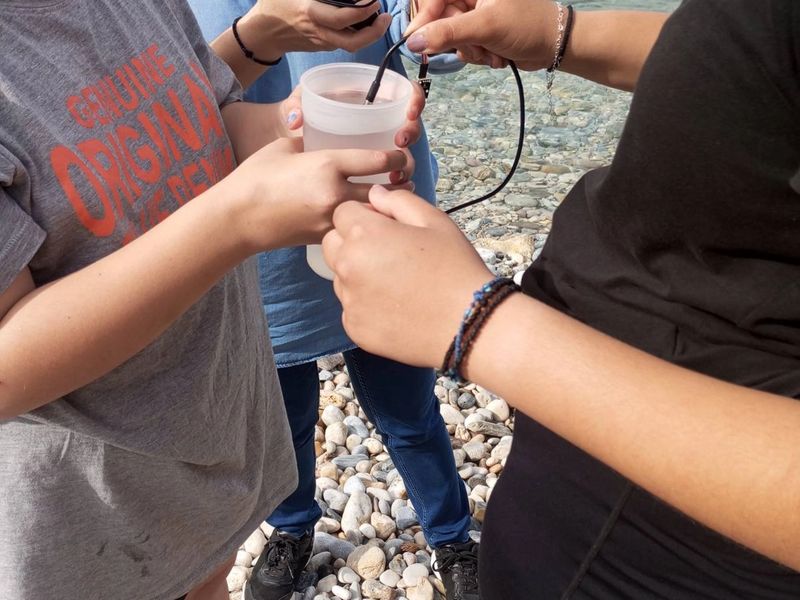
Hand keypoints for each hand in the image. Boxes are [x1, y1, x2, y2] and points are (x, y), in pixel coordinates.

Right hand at [229, 139, 410, 251]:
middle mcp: (335, 194)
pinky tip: (373, 218)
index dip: (397, 158)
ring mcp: (331, 219)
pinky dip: (368, 223)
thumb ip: (311, 143)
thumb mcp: (285, 148)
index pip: (378, 161)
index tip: (401, 155)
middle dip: (401, 184)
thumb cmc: (256, 177)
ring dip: (388, 207)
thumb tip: (326, 140)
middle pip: (386, 191)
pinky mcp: (325, 237)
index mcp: (328, 165)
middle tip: (407, 179)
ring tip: (396, 200)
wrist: (237, 217)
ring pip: (375, 215)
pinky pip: (356, 229)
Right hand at [254, 0, 391, 53]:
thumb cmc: (275, 4)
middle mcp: (319, 31)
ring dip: (370, 35)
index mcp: (310, 13)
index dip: (362, 12)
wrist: (264, 33)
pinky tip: (366, 22)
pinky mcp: (324, 45)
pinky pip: (345, 42)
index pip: (341, 18)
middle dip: (374, 32)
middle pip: (353, 42)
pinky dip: (359, 34)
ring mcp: (322, 42)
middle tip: (386, 16)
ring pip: (352, 45)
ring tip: (381, 19)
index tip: (374, 1)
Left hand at [280, 82, 423, 184]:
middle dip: (411, 134)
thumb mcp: (297, 104)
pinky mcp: (375, 172)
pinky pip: (392, 178)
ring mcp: (379, 148)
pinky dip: (394, 187)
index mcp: (370, 99)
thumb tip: (296, 119)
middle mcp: (380, 123)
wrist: (288, 140)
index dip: (415, 99)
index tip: (409, 112)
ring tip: (396, 174)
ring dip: (406, 165)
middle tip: (400, 141)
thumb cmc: (298, 117)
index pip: (404, 93)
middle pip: (410, 127)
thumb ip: (295, 106)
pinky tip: (387, 194)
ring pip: (405, 157)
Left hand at [322, 186, 491, 366]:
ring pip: (340, 277)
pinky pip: (351, 307)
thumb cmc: (455, 267)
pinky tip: (397, 306)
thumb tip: (374, 195)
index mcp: (364, 234)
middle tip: (389, 253)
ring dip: (358, 273)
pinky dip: (367, 304)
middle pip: (332, 244)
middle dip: (352, 242)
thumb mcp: (434, 221)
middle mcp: (347, 266)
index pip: (342, 213)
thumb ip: (398, 201)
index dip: (364, 215)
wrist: (468, 323)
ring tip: (397, 283)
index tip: (388, 227)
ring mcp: (349, 300)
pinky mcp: (354, 327)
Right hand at [406, 0, 560, 69]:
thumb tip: (414, 41)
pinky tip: (497, 55)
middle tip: (478, 47)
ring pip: (454, 38)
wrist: (555, 45)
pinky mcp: (482, 31)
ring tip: (493, 52)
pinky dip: (479, 56)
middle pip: (443, 20)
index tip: (414, 41)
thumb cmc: (527, 26)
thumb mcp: (485, 27)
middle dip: (459, 41)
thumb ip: (448, 33)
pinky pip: (466, 47)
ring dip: (472, 52)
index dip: (424, 20)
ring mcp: (477, 14)